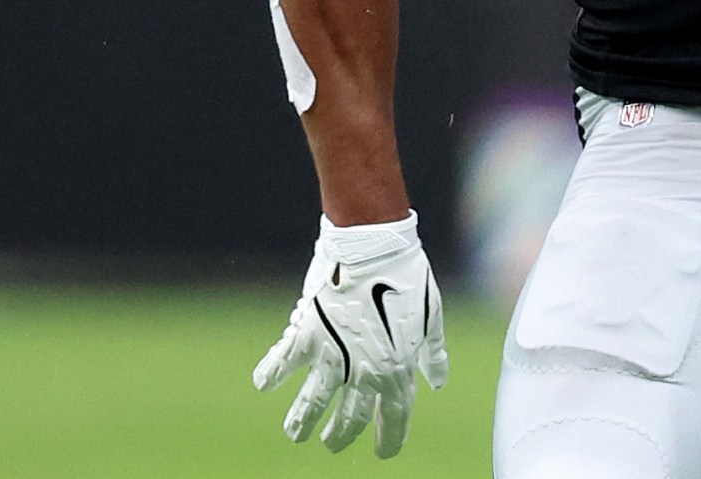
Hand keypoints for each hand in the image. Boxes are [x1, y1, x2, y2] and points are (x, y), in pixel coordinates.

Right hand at [254, 214, 448, 456]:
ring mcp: (334, 357)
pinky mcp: (308, 338)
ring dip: (302, 423)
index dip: (391, 438)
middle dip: (342, 436)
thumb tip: (437, 383)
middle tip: (333, 445)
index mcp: (398, 367)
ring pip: (313, 405)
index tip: (385, 453)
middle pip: (351, 419)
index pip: (395, 416)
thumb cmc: (407, 277)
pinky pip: (283, 365)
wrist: (374, 248)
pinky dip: (270, 375)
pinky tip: (263, 384)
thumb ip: (433, 353)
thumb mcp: (432, 316)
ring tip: (296, 434)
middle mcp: (365, 371)